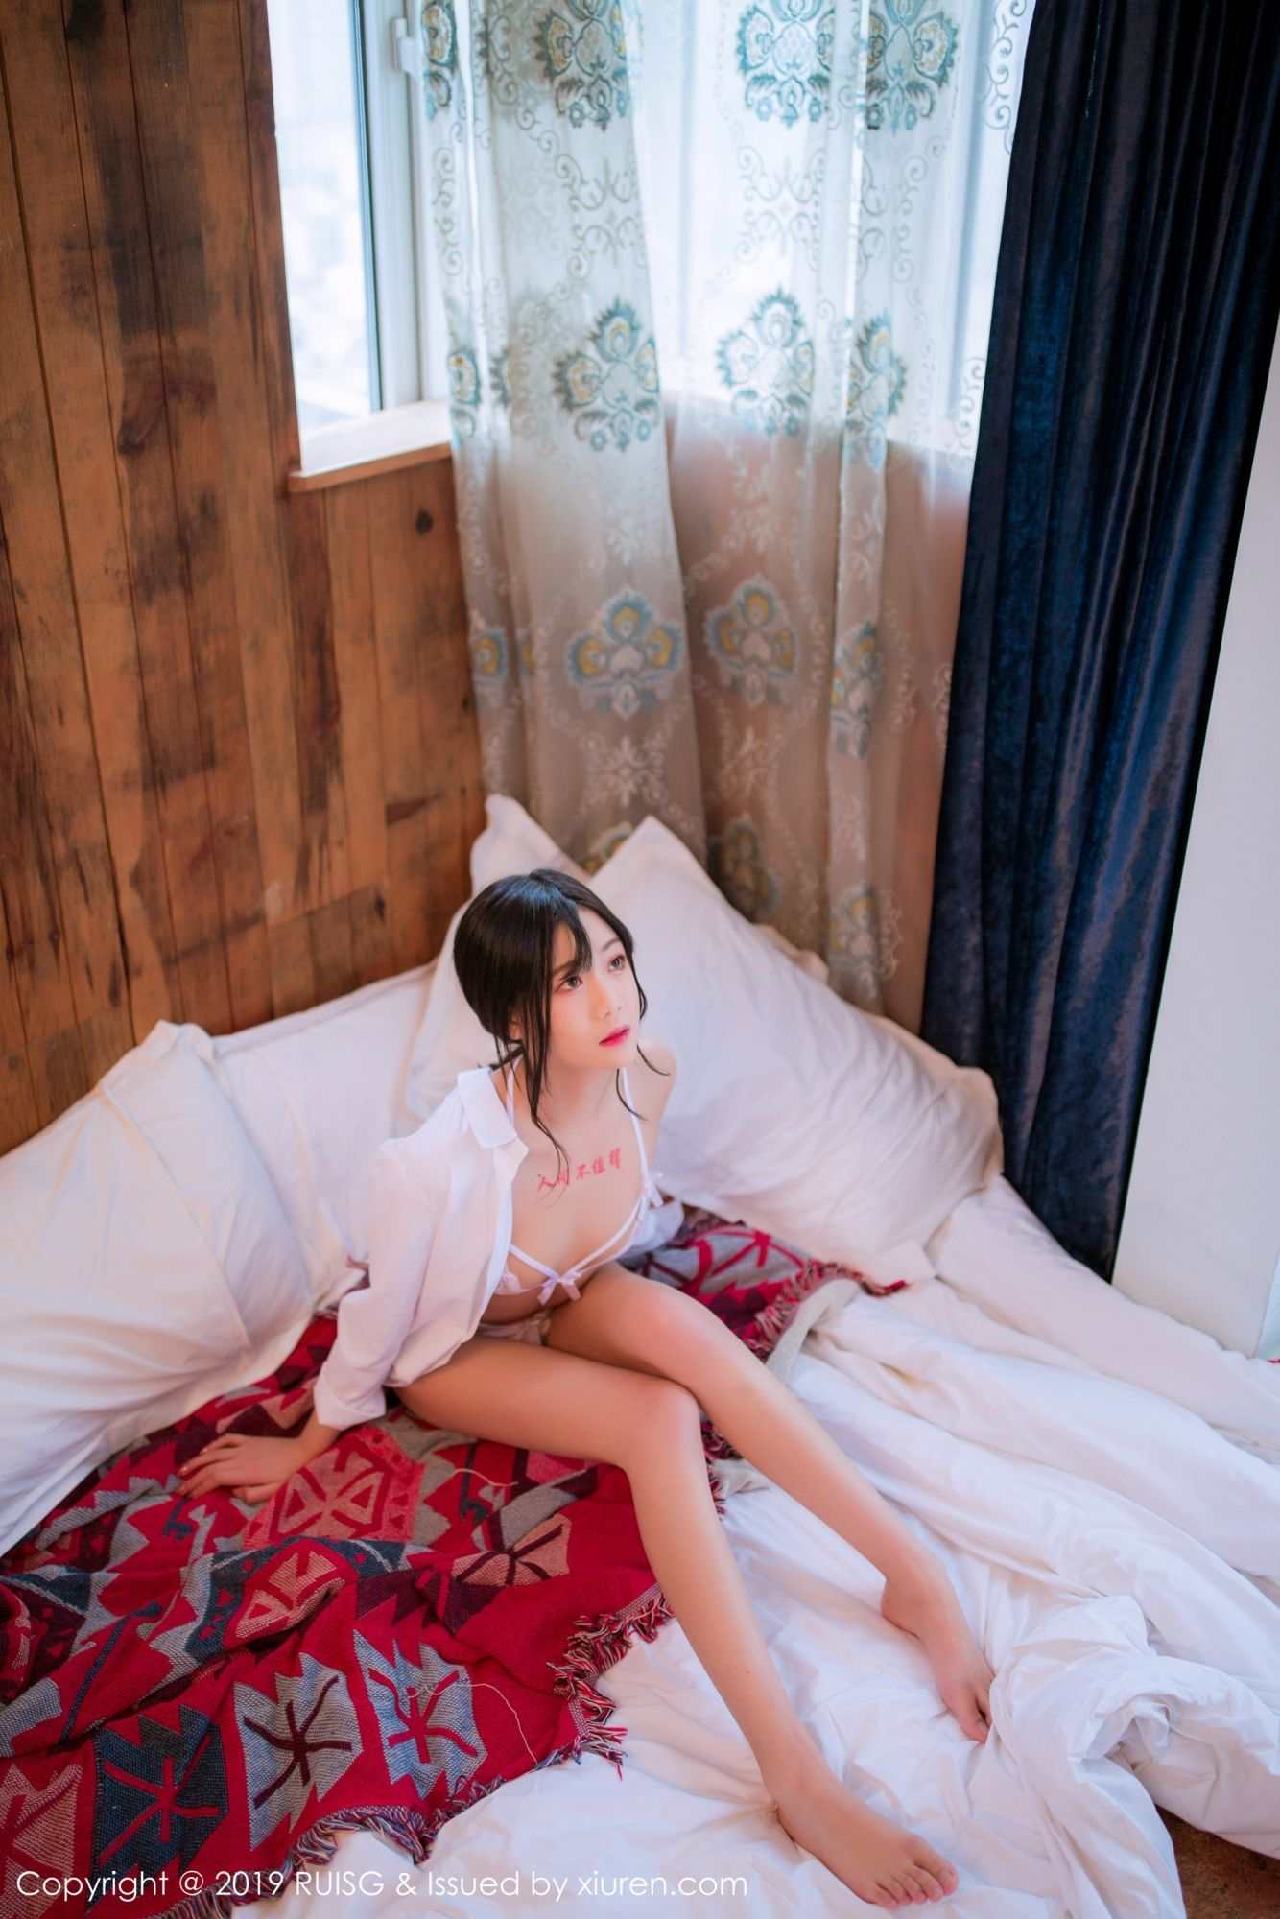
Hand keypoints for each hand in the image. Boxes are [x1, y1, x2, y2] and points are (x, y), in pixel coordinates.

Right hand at [176, 1432, 307, 1505]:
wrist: (302, 1451)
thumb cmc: (288, 1476)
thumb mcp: (272, 1492)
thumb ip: (250, 1495)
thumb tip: (232, 1493)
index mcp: (242, 1472)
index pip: (213, 1479)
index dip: (198, 1487)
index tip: (187, 1497)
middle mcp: (238, 1457)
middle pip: (209, 1467)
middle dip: (192, 1479)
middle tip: (178, 1490)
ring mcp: (242, 1446)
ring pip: (213, 1453)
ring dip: (196, 1461)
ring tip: (182, 1471)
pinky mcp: (248, 1440)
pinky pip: (226, 1440)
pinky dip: (213, 1445)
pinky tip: (204, 1452)